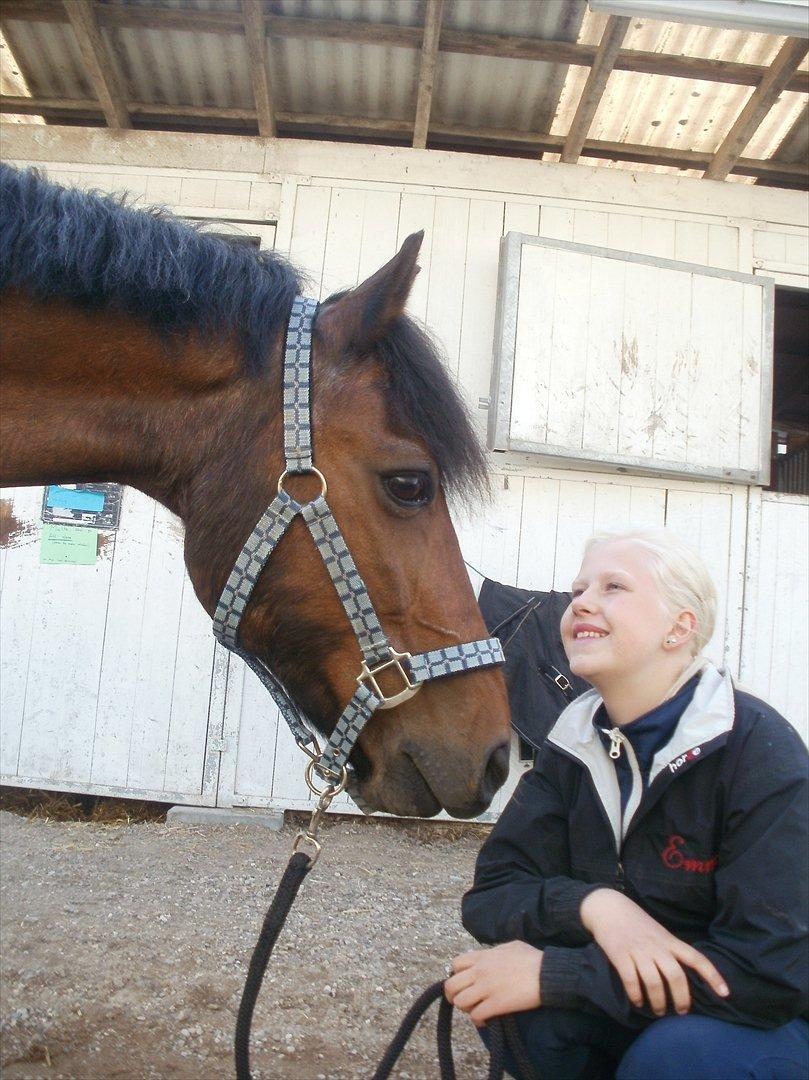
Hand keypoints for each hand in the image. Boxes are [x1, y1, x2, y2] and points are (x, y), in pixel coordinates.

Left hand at [444, 941, 541, 1025]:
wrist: (546, 974)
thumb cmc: (532, 958)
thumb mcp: (509, 946)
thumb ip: (494, 952)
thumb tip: (488, 956)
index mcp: (483, 956)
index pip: (455, 964)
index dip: (456, 975)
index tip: (464, 982)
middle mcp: (480, 971)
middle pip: (451, 986)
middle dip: (453, 995)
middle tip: (463, 1000)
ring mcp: (487, 989)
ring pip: (460, 1002)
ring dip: (466, 1009)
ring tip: (476, 1009)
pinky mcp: (496, 1005)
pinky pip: (476, 1016)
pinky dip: (478, 1020)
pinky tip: (486, 1019)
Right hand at [580, 888, 728, 1015]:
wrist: (609, 907)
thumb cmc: (637, 923)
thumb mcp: (659, 933)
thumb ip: (670, 951)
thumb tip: (683, 977)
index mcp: (669, 940)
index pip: (696, 958)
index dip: (712, 976)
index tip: (725, 994)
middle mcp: (656, 946)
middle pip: (676, 976)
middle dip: (682, 999)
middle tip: (681, 1012)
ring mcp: (638, 950)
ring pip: (654, 982)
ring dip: (658, 1002)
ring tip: (659, 1011)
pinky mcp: (619, 954)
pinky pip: (631, 980)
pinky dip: (636, 996)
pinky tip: (638, 1002)